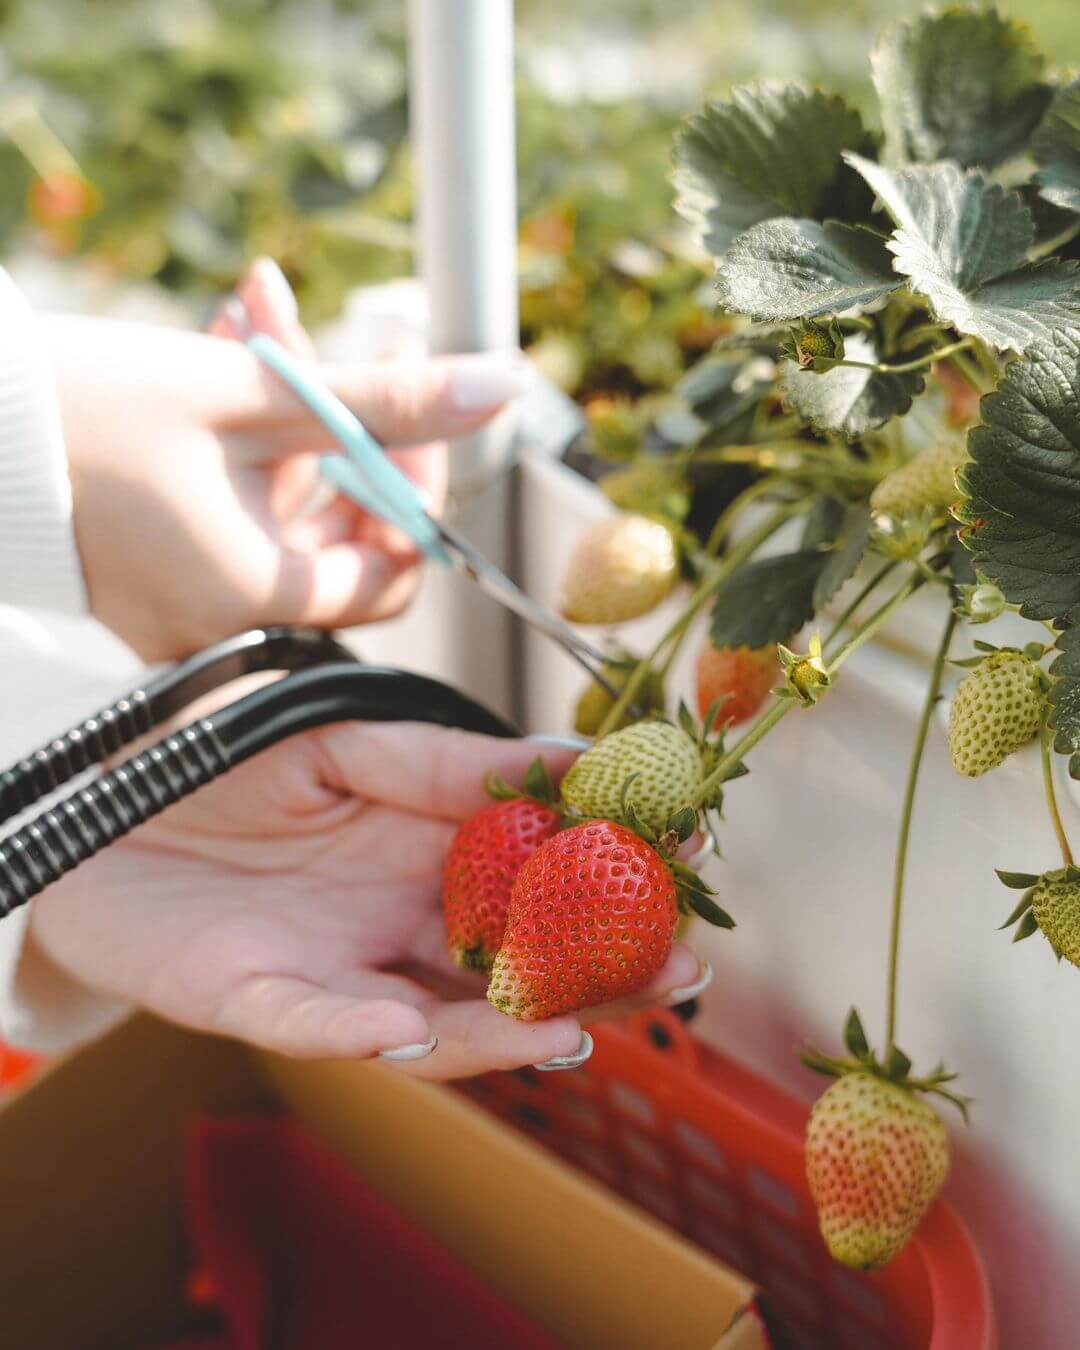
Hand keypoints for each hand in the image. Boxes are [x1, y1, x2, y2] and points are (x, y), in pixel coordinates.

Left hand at [25, 725, 703, 1078]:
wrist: (107, 799)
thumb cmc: (230, 759)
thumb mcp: (346, 739)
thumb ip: (448, 764)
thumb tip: (573, 761)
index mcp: (432, 853)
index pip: (544, 876)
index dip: (616, 870)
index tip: (692, 849)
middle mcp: (402, 923)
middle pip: (516, 965)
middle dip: (597, 974)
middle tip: (679, 967)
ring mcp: (341, 969)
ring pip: (438, 1018)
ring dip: (503, 1028)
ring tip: (572, 1023)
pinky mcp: (261, 999)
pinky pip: (315, 1023)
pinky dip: (358, 1031)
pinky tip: (402, 1027)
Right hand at [46, 258, 527, 659]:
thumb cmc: (81, 413)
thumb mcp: (252, 396)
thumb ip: (384, 403)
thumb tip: (497, 390)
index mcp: (257, 595)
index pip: (393, 568)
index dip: (412, 488)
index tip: (403, 411)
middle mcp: (226, 619)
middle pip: (340, 530)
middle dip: (347, 426)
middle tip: (335, 348)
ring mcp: (190, 602)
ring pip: (285, 504)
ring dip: (294, 410)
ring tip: (262, 320)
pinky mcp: (160, 573)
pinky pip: (233, 506)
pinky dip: (247, 438)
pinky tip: (232, 349)